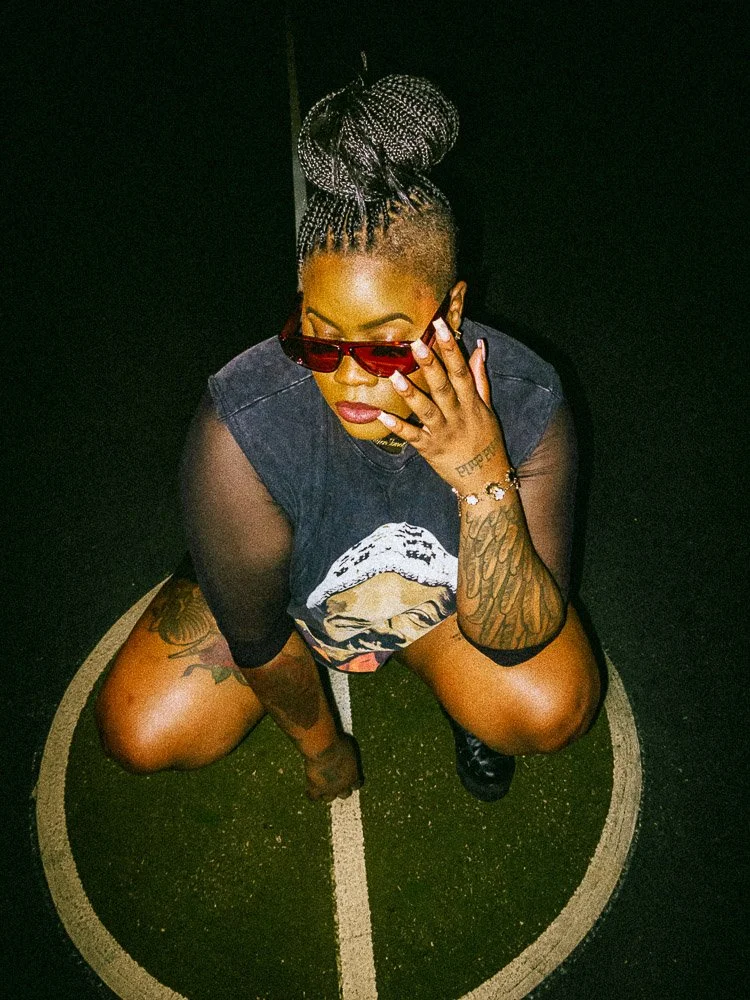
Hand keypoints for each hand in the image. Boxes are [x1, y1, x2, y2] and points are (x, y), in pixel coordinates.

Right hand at [303, 733, 362, 802]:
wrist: (323, 748)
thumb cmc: (337, 742)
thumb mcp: (348, 747)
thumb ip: (347, 756)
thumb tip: (345, 754)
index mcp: (354, 776)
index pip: (356, 784)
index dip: (352, 782)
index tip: (349, 778)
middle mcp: (343, 786)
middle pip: (345, 794)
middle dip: (341, 789)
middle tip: (335, 782)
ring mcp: (329, 789)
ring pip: (329, 798)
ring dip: (326, 793)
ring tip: (321, 786)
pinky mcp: (316, 789)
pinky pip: (313, 797)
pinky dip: (312, 795)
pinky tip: (309, 789)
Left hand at [377, 318, 509, 490]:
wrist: (486, 479)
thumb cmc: (486, 441)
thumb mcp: (487, 408)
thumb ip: (480, 378)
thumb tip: (479, 347)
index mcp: (471, 402)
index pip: (461, 370)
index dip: (451, 348)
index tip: (441, 326)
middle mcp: (457, 415)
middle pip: (443, 386)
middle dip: (431, 365)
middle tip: (416, 343)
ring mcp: (443, 433)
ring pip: (426, 410)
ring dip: (410, 394)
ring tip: (394, 376)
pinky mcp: (429, 449)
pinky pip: (412, 436)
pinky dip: (397, 427)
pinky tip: (381, 416)